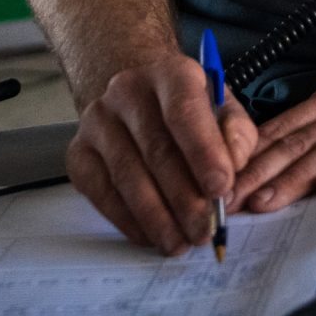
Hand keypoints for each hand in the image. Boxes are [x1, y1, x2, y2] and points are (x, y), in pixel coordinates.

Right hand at [66, 51, 257, 255]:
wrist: (135, 96)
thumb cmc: (188, 108)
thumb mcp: (223, 108)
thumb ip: (236, 135)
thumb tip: (233, 170)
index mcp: (171, 73)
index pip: (184, 111)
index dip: (203, 152)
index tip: (221, 189)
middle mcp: (128, 91)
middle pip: (156, 150)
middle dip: (184, 197)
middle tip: (205, 229)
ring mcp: (98, 122)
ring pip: (128, 175)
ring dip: (157, 216)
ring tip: (180, 242)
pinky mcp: (79, 153)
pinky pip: (102, 193)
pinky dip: (128, 220)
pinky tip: (151, 236)